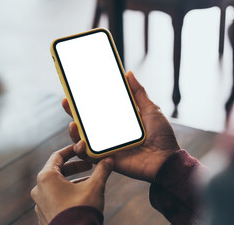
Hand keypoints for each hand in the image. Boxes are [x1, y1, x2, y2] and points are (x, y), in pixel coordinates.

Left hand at [31, 145, 112, 223]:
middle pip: (56, 170)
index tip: (82, 149)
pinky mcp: (43, 215)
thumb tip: (109, 160)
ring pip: (56, 185)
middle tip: (89, 166)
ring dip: (72, 181)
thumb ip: (102, 170)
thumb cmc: (82, 211)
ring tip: (89, 181)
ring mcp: (39, 204)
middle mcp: (39, 189)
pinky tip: (81, 196)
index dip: (72, 151)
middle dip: (74, 167)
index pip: (58, 156)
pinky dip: (66, 193)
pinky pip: (54, 198)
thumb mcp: (95, 186)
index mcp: (46, 177)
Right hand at [62, 71, 179, 182]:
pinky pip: (89, 156)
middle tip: (66, 101)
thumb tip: (128, 73)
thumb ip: (138, 93)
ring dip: (74, 132)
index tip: (76, 89)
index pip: (98, 110)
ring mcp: (107, 147)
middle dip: (72, 112)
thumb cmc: (162, 136)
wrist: (167, 159)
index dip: (86, 101)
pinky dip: (81, 150)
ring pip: (82, 139)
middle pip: (86, 123)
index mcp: (119, 121)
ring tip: (74, 124)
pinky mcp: (107, 160)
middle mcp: (110, 134)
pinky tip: (80, 142)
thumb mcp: (150, 109)